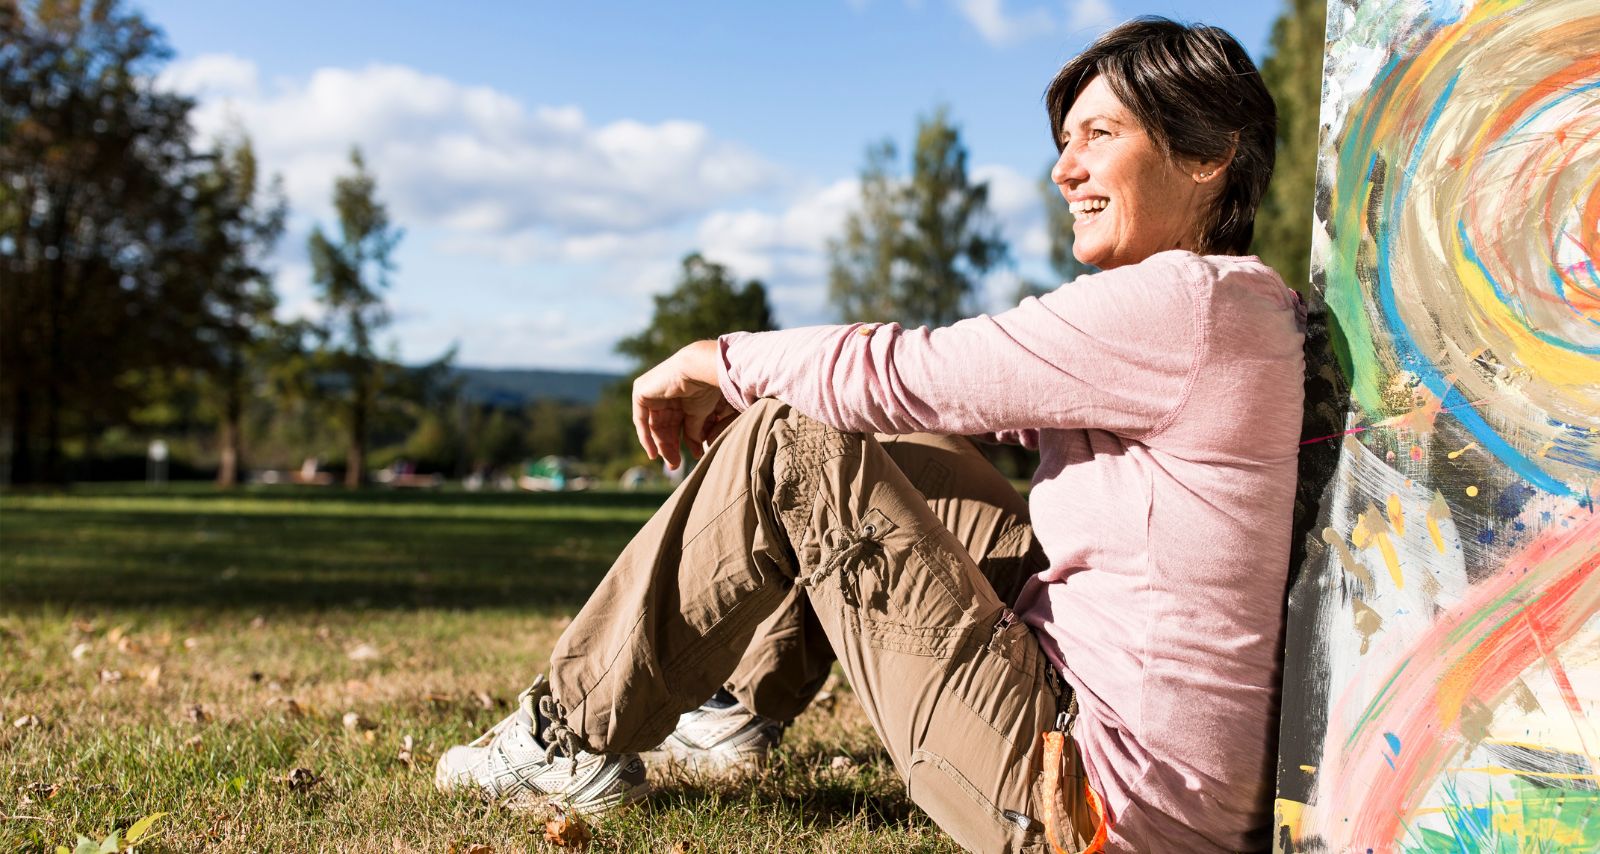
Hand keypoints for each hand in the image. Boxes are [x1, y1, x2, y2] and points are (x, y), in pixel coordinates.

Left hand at [631, 340, 735, 467]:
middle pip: (665, 426)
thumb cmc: (704, 389)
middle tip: (676, 465)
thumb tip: (695, 451)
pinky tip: (654, 453)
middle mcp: (665, 395)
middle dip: (671, 446)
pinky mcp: (641, 392)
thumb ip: (694, 432)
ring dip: (662, 445)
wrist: (697, 370)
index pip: (678, 423)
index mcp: (680, 396)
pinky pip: (640, 420)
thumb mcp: (700, 415)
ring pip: (654, 425)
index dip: (682, 442)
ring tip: (671, 461)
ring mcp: (652, 392)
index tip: (691, 458)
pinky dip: (646, 437)